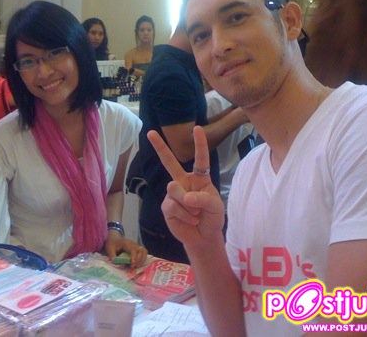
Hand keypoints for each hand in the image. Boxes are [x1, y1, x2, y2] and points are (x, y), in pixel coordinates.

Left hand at [104, 231, 147, 268]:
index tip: (132, 265)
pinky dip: (143, 259)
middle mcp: (133, 244)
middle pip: (141, 250)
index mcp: (126, 243)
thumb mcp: (109, 248)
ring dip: (142, 260)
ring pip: (144, 251)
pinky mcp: (137, 248)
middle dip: (139, 260)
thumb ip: (112, 255)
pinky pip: (144, 253)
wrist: (114, 238)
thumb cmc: (112, 243)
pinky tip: (138, 264)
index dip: (134, 257)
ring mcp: (136, 245)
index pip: (133, 250)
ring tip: (137, 266)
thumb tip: (115, 261)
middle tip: (134, 267)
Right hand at [147, 126, 224, 252]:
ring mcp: (173, 193)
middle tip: (150, 132)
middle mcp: (183, 182)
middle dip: (159, 147)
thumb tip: (185, 196)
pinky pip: (172, 206)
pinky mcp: (166, 206)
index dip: (199, 144)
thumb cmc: (212, 218)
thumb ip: (203, 198)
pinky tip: (189, 220)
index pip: (200, 159)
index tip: (196, 129)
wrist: (202, 237)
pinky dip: (184, 215)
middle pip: (169, 162)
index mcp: (199, 178)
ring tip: (196, 215)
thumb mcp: (215, 207)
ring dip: (188, 206)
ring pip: (174, 189)